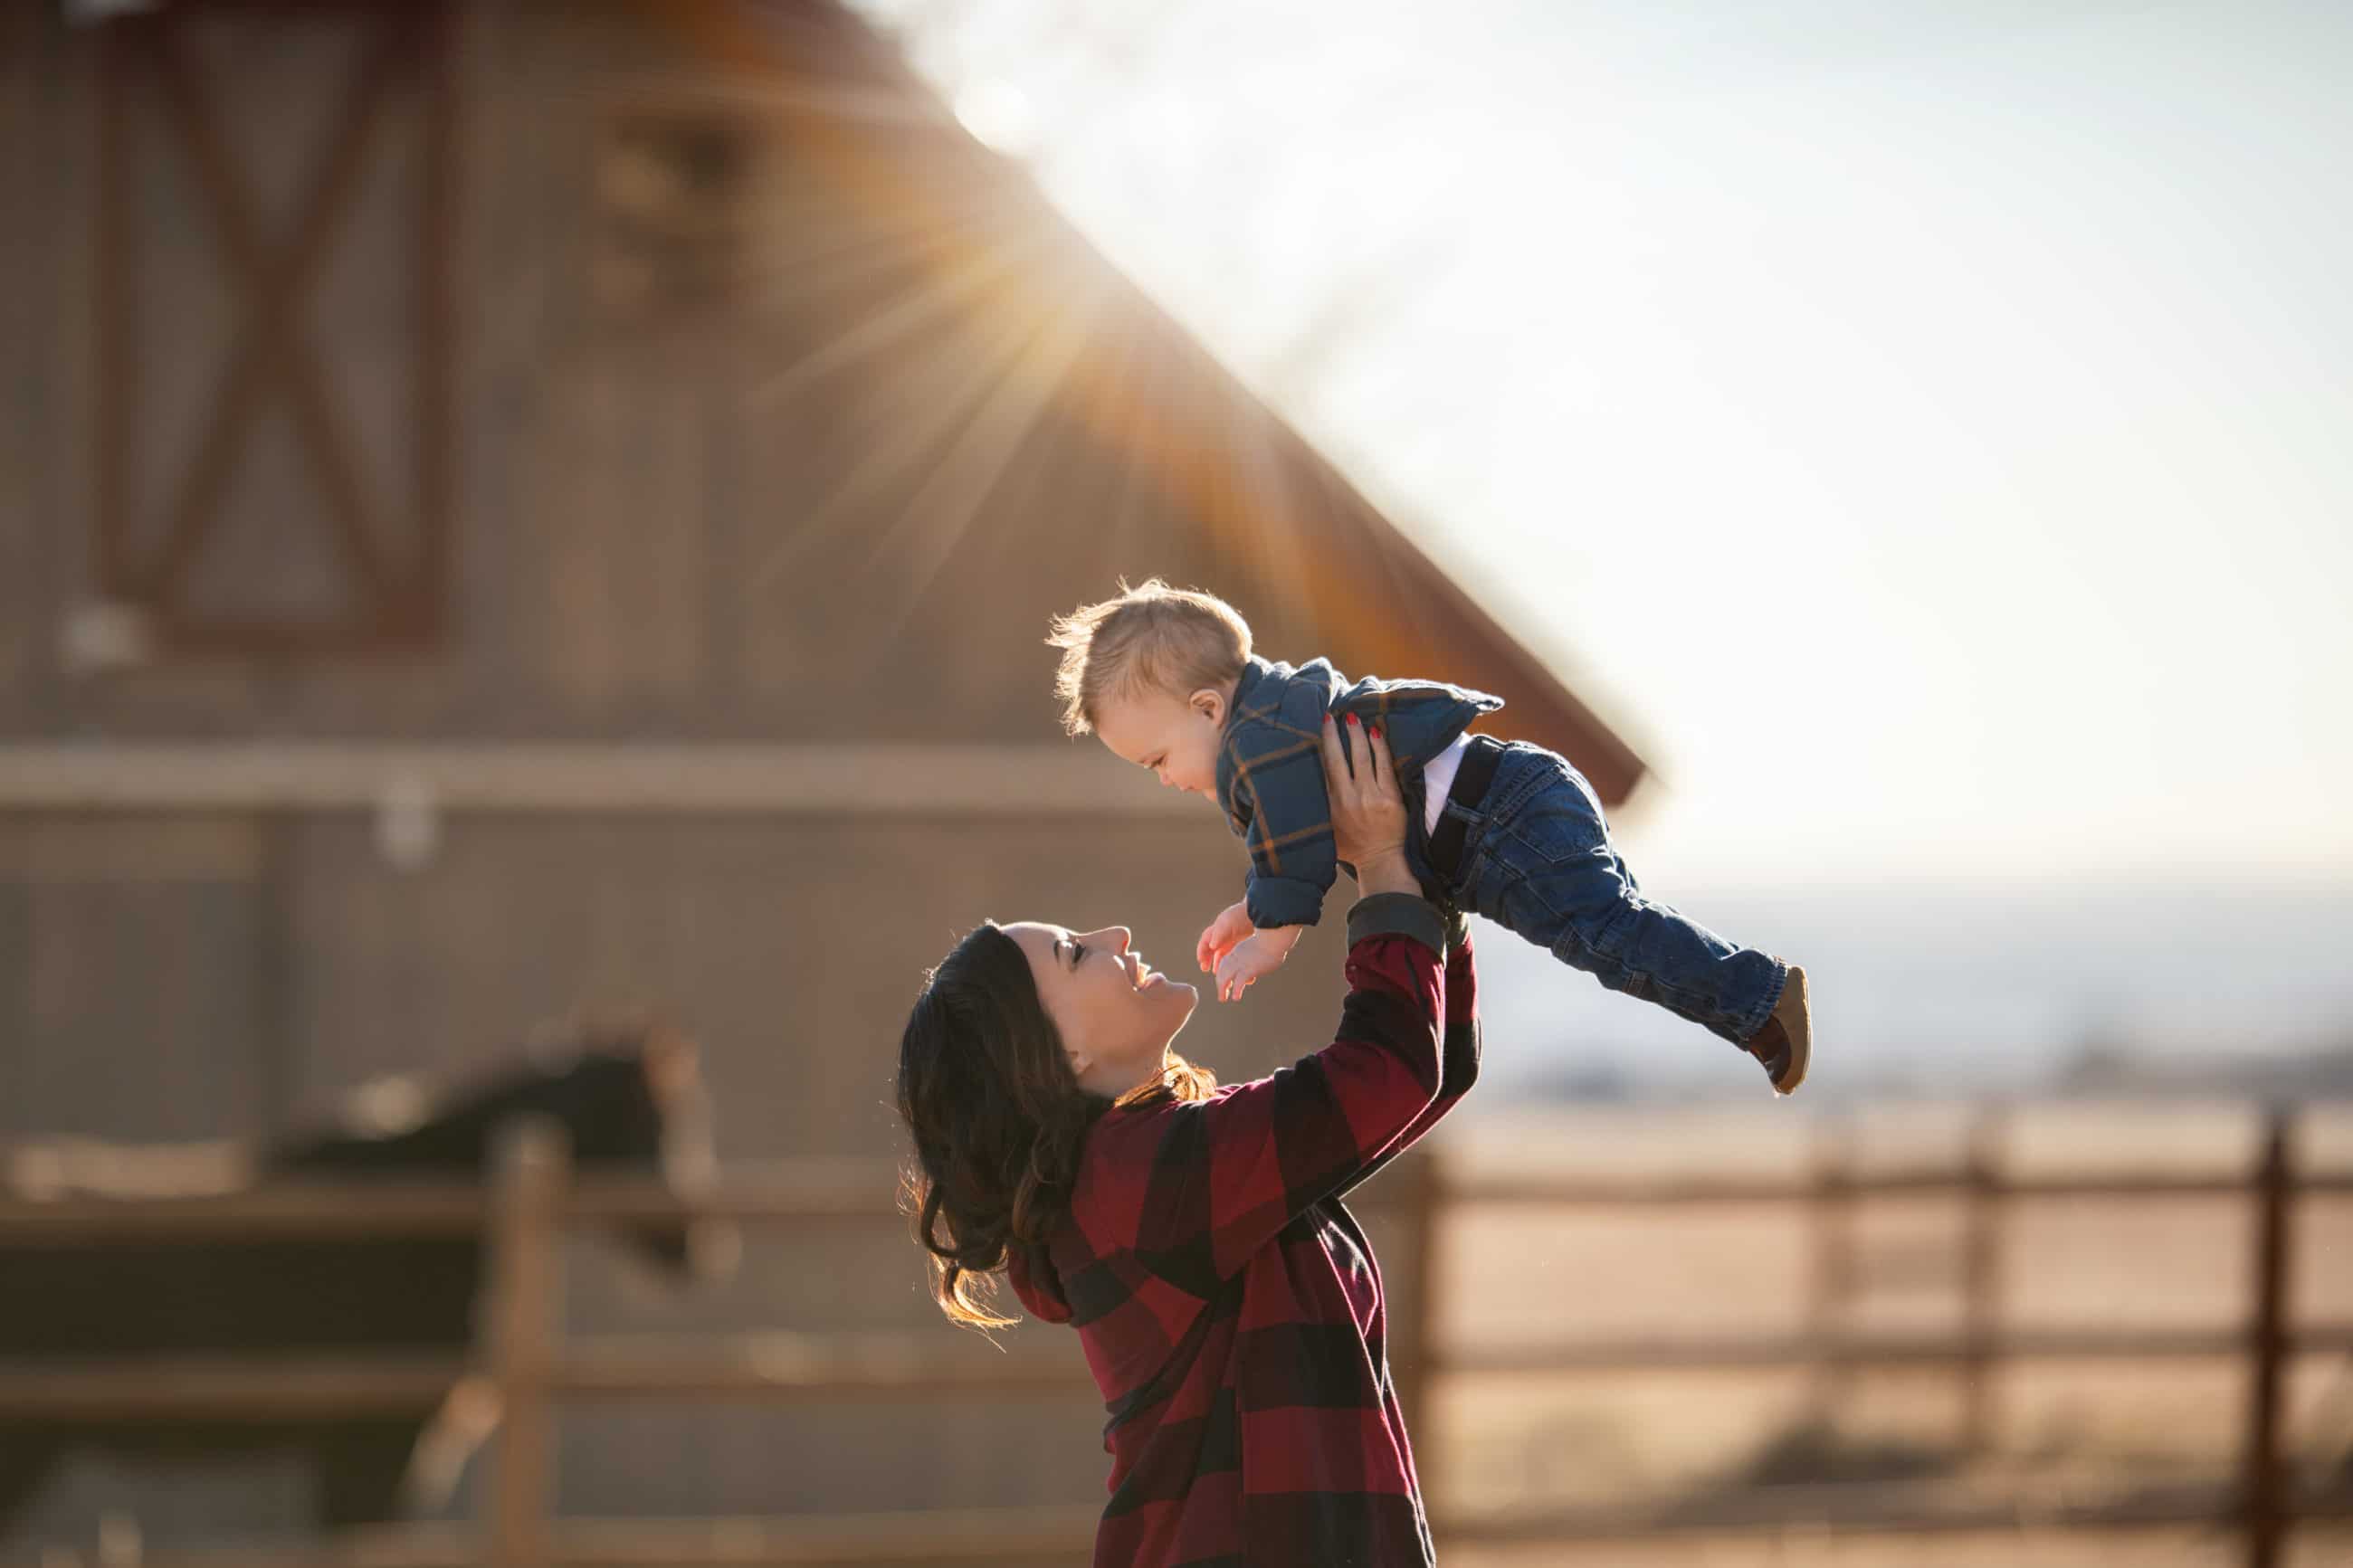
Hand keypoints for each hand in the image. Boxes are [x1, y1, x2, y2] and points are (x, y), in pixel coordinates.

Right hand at [1197, 899, 1254, 974]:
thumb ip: (1218, 934)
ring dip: (1219, 963)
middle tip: (1205, 969)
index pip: (1205, 941)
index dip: (1201, 950)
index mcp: (1217, 929)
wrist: (1259, 913)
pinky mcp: (1243, 945)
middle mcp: (1224, 935)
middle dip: (1207, 958)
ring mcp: (1233, 940)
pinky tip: (1233, 969)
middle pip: (1212, 949)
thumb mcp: (1227, 923)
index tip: (1200, 960)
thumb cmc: (1240, 915)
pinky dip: (1231, 963)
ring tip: (1218, 972)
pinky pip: (1234, 956)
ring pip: (1223, 954)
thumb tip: (1211, 946)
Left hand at [1215, 926, 1303, 1001]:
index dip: (1223, 974)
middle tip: (1222, 995)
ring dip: (1223, 989)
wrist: (1274, 936)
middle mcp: (1236, 958)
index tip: (1226, 983)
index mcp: (1237, 951)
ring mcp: (1241, 964)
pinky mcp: (1248, 969)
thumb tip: (1260, 964)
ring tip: (1223, 998)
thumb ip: (1256, 957)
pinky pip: (1239, 982)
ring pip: (1225, 978)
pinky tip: (1236, 997)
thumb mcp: (1259, 948)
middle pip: (1222, 972)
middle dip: (1221, 984)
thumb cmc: (1271, 941)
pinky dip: (1236, 990)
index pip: (1225, 964)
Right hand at [1322, 714, 1411, 891]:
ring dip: (1356, 734)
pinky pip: (1384, 765)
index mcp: (1328, 805)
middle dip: (1333, 734)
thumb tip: (1307, 784)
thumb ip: (1318, 807)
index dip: (1319, 745)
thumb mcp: (1325, 829)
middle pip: (1338, 758)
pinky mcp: (1390, 797)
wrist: (1380, 861)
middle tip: (1331, 715)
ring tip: (1352, 718)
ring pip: (1362, 757)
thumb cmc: (1351, 846)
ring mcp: (1369, 796)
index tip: (1316, 727)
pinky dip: (1379, 746)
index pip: (1321, 768)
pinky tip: (1376, 732)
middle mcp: (1346, 798)